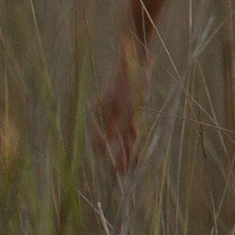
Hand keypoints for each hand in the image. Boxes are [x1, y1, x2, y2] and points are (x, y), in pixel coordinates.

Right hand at [92, 58, 141, 173]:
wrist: (137, 57)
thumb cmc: (128, 79)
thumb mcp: (125, 104)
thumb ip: (120, 125)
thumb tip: (110, 146)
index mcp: (100, 113)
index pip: (97, 141)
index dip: (104, 157)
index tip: (110, 170)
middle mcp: (107, 115)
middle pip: (110, 142)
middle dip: (116, 159)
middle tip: (121, 177)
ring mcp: (119, 113)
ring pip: (122, 139)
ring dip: (125, 154)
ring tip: (129, 171)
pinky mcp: (131, 111)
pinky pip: (131, 131)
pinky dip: (133, 143)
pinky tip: (137, 155)